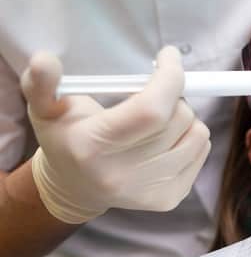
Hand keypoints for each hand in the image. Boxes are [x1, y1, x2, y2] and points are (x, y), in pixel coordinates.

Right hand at [21, 46, 210, 223]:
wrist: (76, 186)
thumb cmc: (66, 137)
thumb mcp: (45, 107)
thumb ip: (42, 83)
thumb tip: (44, 60)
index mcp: (92, 147)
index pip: (151, 110)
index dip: (170, 77)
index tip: (168, 56)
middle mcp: (122, 175)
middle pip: (178, 118)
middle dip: (173, 94)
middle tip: (155, 92)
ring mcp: (148, 191)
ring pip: (197, 134)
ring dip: (184, 116)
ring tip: (158, 118)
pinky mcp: (169, 199)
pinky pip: (202, 150)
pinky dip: (191, 135)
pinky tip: (166, 138)